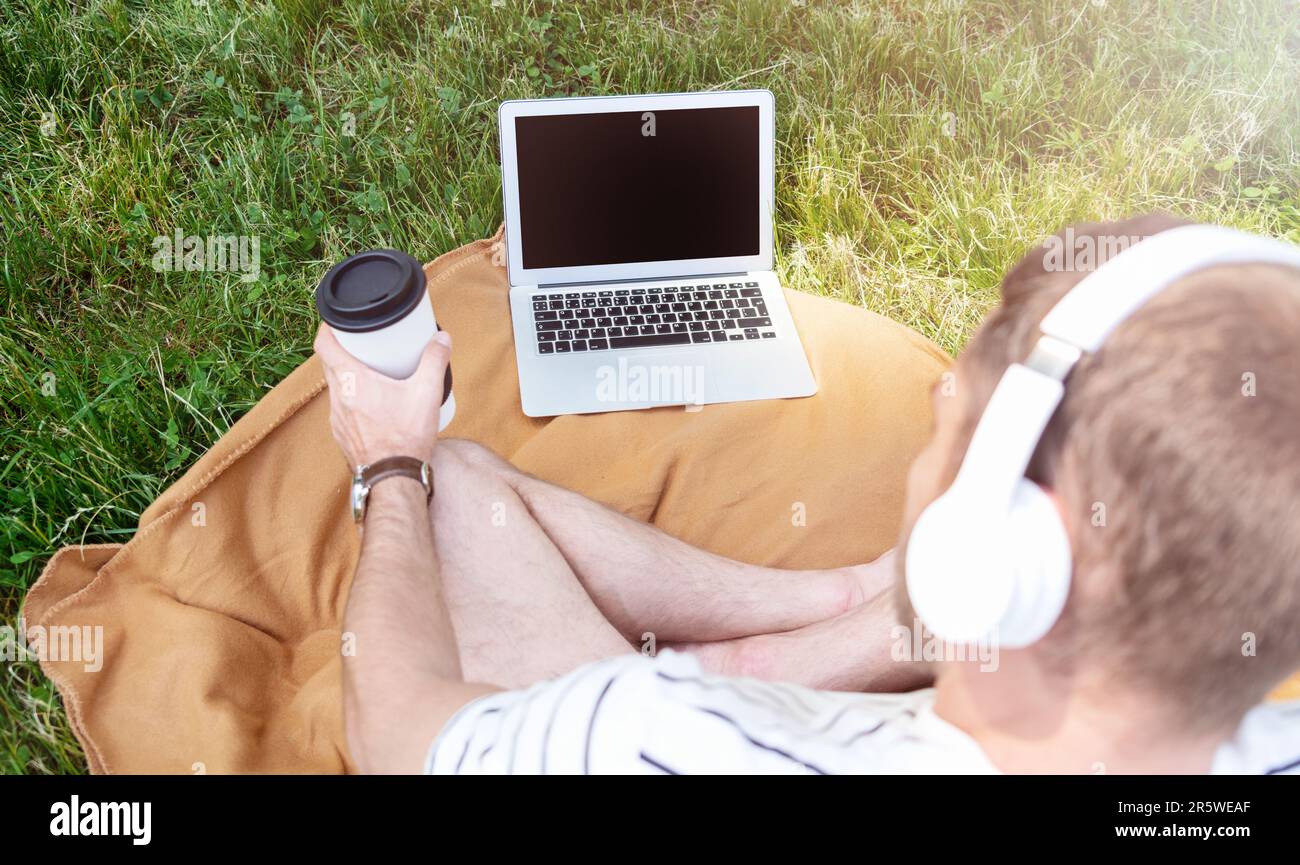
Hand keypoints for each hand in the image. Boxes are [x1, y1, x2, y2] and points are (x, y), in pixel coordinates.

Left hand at [314, 323, 451, 468]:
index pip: (324, 345)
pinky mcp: (342, 435)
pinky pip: (342, 409)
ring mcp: (337, 419)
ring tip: (369, 374)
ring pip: (336, 388)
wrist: (393, 478)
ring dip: (347, 378)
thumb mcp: (427, 393)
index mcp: (351, 381)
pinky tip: (371, 405)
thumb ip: (435, 361)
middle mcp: (338, 398)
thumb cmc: (405, 437)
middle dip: (342, 351)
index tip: (336, 322)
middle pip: (329, 365)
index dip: (327, 329)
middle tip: (361, 344)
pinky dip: (352, 401)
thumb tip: (442, 339)